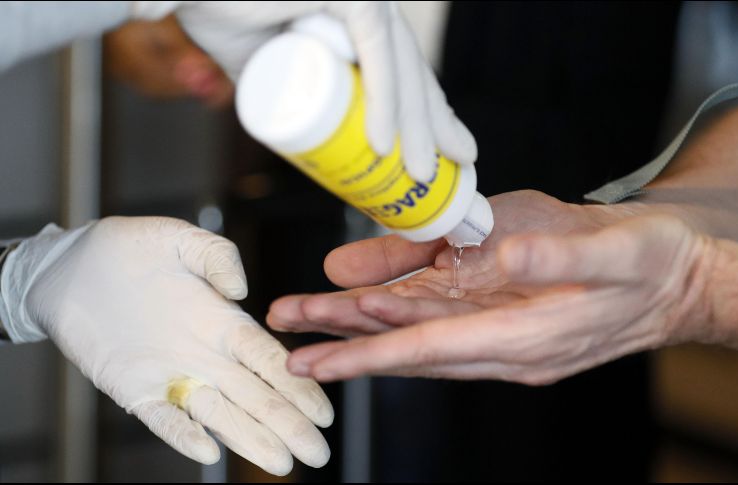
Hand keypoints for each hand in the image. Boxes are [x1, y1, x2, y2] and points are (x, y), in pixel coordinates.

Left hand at [0, 217, 332, 475]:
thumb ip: (217, 256)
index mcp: (221, 321)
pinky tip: (207, 453)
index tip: (323, 411)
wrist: (68, 267)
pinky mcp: (133, 388)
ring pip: (218, 414)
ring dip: (248, 439)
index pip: (268, 359)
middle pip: (254, 395)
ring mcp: (170, 374)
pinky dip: (184, 435)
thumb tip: (241, 291)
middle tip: (317, 453)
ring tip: (280, 464)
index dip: (297, 385)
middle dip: (287, 424)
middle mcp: (204, 354)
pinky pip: (162, 418)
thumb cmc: (127, 248)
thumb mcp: (178, 237)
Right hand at [130, 1, 476, 181]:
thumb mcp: (268, 68)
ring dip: (415, 125)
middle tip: (453, 168)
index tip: (441, 150)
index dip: (426, 113)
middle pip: (411, 71)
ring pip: (400, 68)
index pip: (403, 70)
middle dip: (436, 124)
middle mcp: (367, 4)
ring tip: (422, 172)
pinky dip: (384, 100)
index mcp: (357, 17)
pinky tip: (385, 142)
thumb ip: (289, 92)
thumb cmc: (220, 13)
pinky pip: (375, 53)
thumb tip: (305, 138)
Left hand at [267, 190, 714, 383]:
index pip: (432, 349)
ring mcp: (502, 337)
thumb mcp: (612, 250)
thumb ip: (557, 253)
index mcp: (528, 335)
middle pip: (412, 346)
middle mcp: (505, 346)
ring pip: (419, 337)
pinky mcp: (504, 321)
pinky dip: (398, 319)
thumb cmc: (650, 263)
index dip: (372, 354)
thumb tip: (504, 255)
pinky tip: (363, 310)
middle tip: (286, 333)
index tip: (318, 360)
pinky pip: (440, 323)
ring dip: (362, 330)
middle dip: (347, 342)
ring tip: (306, 320)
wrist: (677, 282)